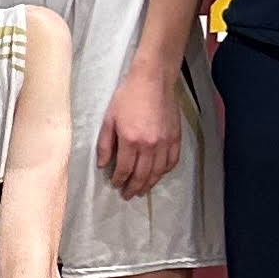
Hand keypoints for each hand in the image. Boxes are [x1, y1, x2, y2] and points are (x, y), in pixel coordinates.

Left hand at [95, 66, 183, 201]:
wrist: (152, 82)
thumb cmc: (127, 97)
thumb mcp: (109, 119)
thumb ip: (105, 144)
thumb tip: (102, 165)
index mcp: (130, 140)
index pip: (124, 169)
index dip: (119, 180)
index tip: (116, 185)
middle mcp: (150, 145)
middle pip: (142, 175)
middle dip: (133, 187)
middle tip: (128, 195)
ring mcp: (165, 143)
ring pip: (158, 172)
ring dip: (149, 184)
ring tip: (142, 190)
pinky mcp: (176, 138)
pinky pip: (172, 162)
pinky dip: (164, 172)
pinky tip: (158, 175)